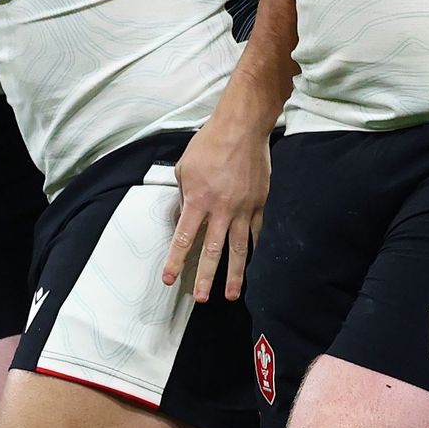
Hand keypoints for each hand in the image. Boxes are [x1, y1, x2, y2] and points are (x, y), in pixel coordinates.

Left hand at [163, 115, 269, 301]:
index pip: (184, 238)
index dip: (175, 261)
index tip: (169, 279)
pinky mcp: (258, 204)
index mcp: (198, 200)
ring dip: (235, 275)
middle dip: (205, 278)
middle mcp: (220, 209)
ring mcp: (242, 209)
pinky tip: (250, 261)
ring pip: (238, 249)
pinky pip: (255, 232)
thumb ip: (184, 195)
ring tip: (233, 294)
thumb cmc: (209, 144)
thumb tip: (185, 214)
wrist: (241, 128)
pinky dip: (252, 249)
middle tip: (201, 298)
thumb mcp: (184, 168)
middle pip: (212, 251)